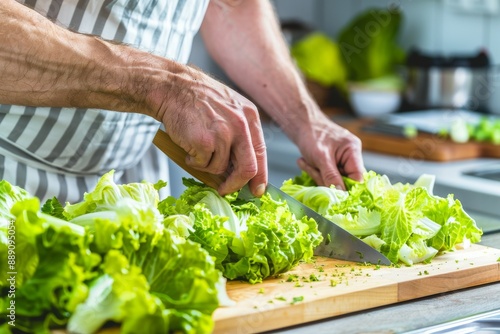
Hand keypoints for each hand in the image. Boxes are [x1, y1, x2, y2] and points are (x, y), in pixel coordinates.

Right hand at [152, 66, 267, 196]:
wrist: (173, 87)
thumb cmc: (197, 100)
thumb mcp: (229, 108)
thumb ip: (239, 134)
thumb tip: (242, 169)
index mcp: (249, 116)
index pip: (260, 153)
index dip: (260, 176)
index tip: (257, 190)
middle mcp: (240, 125)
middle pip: (248, 168)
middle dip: (236, 184)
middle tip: (225, 190)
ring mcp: (223, 134)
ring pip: (220, 168)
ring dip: (207, 166)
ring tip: (196, 148)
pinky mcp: (205, 142)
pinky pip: (203, 165)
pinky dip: (193, 161)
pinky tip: (188, 145)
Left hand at [294, 113, 364, 189]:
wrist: (301, 124)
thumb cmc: (312, 134)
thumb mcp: (321, 157)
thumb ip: (331, 176)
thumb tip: (341, 195)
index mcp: (353, 151)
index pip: (357, 177)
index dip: (347, 187)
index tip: (334, 193)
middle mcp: (350, 156)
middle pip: (344, 180)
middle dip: (326, 179)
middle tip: (313, 169)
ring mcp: (341, 160)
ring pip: (333, 180)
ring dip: (317, 174)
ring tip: (306, 161)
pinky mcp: (332, 163)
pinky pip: (326, 175)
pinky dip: (315, 172)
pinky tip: (305, 162)